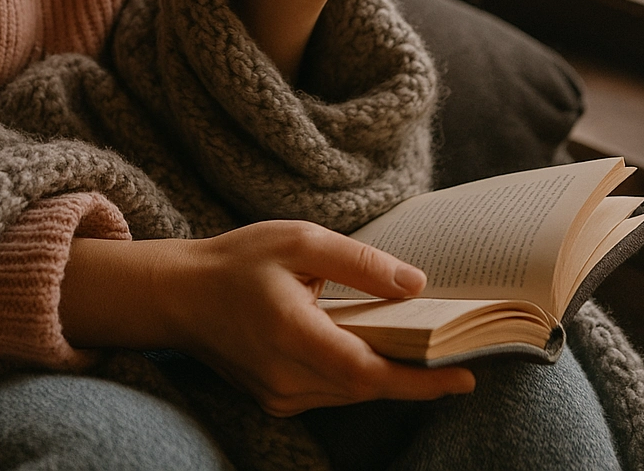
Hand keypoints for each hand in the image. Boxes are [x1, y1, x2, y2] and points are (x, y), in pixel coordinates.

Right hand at [59, 222, 475, 413]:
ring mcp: (279, 395)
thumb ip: (359, 263)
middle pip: (367, 386)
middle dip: (415, 375)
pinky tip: (374, 350)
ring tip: (426, 351)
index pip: (369, 372)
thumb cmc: (238, 261)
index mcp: (292, 333)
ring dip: (388, 376)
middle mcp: (286, 377)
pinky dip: (358, 376)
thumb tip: (415, 284)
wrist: (179, 296)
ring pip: (350, 393)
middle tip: (459, 354)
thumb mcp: (299, 241)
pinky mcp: (276, 400)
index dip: (420, 380)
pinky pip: (330, 393)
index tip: (464, 378)